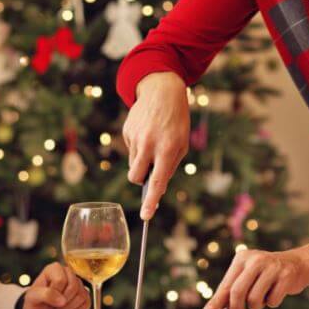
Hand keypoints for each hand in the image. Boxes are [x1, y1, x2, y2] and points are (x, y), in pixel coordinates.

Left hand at [22, 263, 89, 308]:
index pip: (60, 280)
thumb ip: (45, 295)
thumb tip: (62, 300)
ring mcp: (78, 284)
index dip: (54, 293)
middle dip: (62, 301)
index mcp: (54, 269)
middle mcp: (68, 273)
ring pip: (81, 295)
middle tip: (53, 305)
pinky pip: (86, 303)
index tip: (46, 298)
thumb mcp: (32, 299)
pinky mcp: (84, 295)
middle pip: (73, 286)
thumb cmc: (35, 305)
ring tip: (59, 307)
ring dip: (68, 307)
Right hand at [123, 72, 189, 219]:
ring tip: (152, 143)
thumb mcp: (181, 144)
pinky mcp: (127, 131)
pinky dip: (137, 147)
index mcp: (168, 149)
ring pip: (133, 164)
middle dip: (140, 179)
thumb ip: (169, 166)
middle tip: (150, 170)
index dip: (151, 202)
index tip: (146, 217)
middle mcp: (150, 145)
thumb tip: (156, 187)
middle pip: (136, 177)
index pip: (157, 182)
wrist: (162, 91)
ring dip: (141, 161)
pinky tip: (146, 132)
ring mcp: (136, 137)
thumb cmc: (177, 122)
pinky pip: (130, 149)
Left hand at [203, 243, 308, 308]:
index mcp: (242, 258)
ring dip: (257, 306)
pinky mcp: (286, 275)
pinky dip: (272, 303)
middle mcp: (255, 259)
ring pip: (254, 300)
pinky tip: (276, 292)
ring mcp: (272, 266)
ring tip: (263, 297)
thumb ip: (230, 295)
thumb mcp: (246, 279)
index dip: (216, 302)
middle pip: (237, 293)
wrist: (297, 264)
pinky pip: (272, 302)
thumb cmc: (266, 275)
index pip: (226, 285)